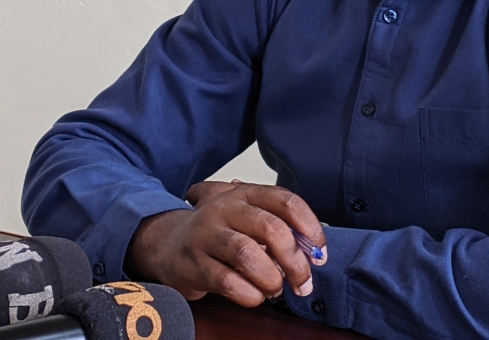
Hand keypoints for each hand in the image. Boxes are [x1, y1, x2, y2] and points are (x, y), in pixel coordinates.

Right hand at [124, 181, 326, 307]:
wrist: (169, 244)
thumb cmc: (219, 232)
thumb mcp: (248, 217)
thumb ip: (281, 226)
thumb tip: (314, 248)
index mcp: (245, 193)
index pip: (287, 202)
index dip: (310, 229)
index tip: (320, 253)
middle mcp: (224, 208)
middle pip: (272, 230)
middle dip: (296, 262)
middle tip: (303, 282)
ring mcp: (206, 234)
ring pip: (249, 255)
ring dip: (272, 279)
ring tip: (274, 288)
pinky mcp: (192, 263)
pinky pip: (229, 282)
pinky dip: (250, 295)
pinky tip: (254, 295)